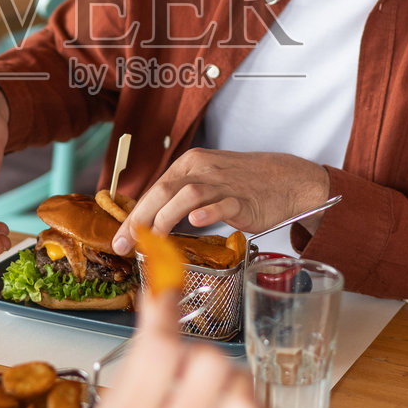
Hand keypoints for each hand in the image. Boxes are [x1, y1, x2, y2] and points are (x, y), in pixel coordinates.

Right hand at [33, 289, 291, 407]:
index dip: (167, 307)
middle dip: (203, 354)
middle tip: (192, 366)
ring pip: (246, 404)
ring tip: (221, 396)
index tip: (169, 289)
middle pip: (210, 366)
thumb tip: (158, 301)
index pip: (158, 347)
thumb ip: (138, 362)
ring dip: (238, 388)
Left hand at [110, 149, 328, 255]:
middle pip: (164, 190)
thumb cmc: (244, 184)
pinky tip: (195, 222)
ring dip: (166, 218)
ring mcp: (224, 183)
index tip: (120, 239)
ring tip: (153, 241)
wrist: (287, 180)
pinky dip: (208, 212)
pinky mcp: (244, 199)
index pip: (155, 188)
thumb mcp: (208, 181)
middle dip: (141, 219)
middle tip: (126, 245)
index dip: (135, 215)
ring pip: (187, 195)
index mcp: (191, 163)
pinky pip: (223, 203)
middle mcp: (203, 169)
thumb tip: (150, 222)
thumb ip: (180, 197)